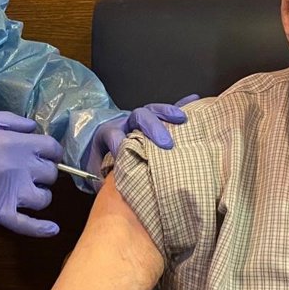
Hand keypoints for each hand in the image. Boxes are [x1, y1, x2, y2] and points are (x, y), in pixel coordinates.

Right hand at [0, 110, 61, 237]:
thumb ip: (12, 120)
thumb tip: (33, 127)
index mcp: (22, 145)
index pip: (53, 149)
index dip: (51, 151)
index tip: (44, 153)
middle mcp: (25, 170)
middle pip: (50, 174)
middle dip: (43, 172)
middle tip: (30, 171)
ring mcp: (15, 194)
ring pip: (43, 199)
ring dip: (40, 195)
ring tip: (28, 192)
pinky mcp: (2, 213)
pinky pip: (27, 225)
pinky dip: (41, 229)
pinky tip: (53, 229)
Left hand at [82, 95, 198, 178]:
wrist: (96, 145)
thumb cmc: (99, 161)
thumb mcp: (94, 170)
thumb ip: (99, 178)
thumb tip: (107, 189)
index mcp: (108, 133)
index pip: (113, 133)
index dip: (118, 142)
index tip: (126, 152)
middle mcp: (125, 122)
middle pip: (138, 117)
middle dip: (152, 128)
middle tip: (165, 144)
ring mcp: (139, 120)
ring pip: (153, 111)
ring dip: (167, 113)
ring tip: (182, 119)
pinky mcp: (151, 120)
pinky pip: (166, 111)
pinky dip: (181, 105)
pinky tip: (195, 100)